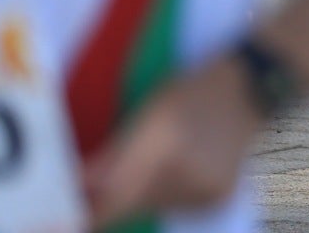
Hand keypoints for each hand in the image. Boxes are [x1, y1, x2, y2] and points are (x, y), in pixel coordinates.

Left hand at [82, 56, 263, 226]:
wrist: (251, 88)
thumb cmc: (193, 90)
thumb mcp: (148, 112)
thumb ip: (111, 155)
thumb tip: (74, 188)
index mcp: (163, 143)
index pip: (112, 197)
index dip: (81, 215)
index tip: (57, 221)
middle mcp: (185, 172)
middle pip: (128, 207)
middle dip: (106, 201)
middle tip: (90, 191)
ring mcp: (205, 190)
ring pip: (149, 208)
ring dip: (135, 197)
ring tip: (149, 165)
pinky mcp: (217, 200)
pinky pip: (173, 207)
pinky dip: (163, 196)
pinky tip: (176, 170)